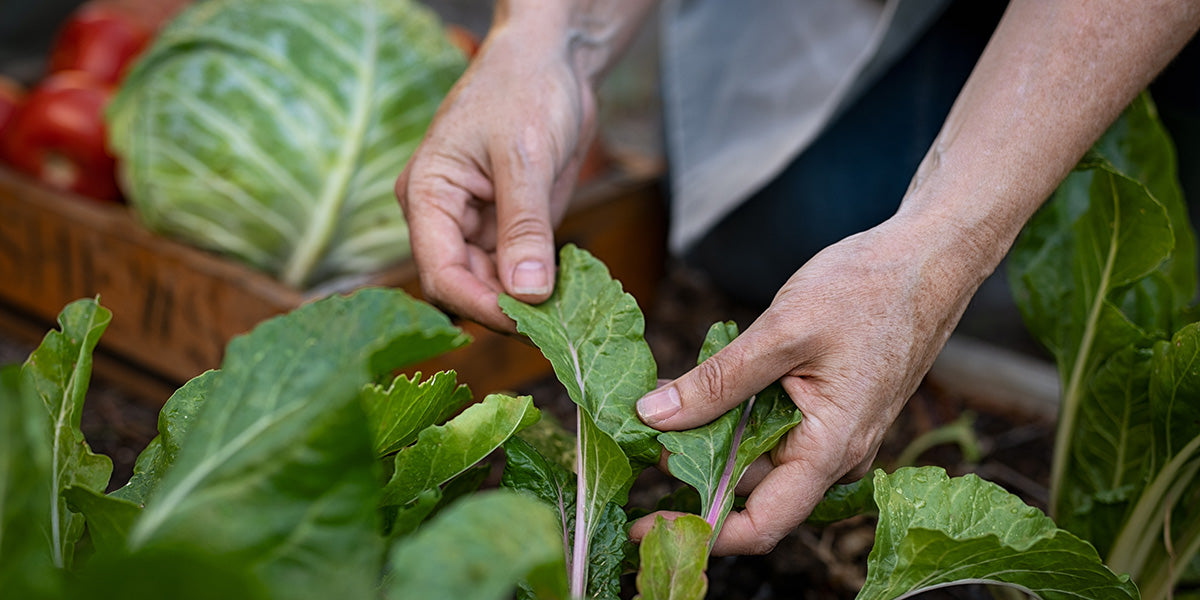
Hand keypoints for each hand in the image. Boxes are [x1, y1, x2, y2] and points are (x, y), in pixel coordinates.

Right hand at [396, 22, 597, 331]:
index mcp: (427, 195)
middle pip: (464, 286)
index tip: (525, 324)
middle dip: (505, 308)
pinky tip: (569, 291)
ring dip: (526, 302)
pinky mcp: (508, 226)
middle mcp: (444, 217)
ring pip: (492, 285)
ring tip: (567, 314)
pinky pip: (518, 270)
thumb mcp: (525, 156)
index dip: (479, 305)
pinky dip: (541, 284)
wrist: (552, 60)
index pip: (439, 272)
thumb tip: (527, 294)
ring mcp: (476, 224)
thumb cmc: (525, 88)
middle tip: (555, 328)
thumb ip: (524, 226)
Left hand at [628, 215, 986, 554]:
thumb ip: (717, 381)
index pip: (760, 525)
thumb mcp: (781, 331)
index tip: (642, 526)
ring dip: (706, 437)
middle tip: (639, 438)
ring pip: (755, 456)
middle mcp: (833, 455)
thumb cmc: (869, 289)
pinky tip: (696, 388)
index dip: (698, 531)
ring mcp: (831, 434)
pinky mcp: (824, 411)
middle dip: (690, 470)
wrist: (925, 259)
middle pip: (749, 489)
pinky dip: (730, 415)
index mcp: (830, 448)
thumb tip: (652, 417)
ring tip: (660, 402)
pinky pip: (769, 428)